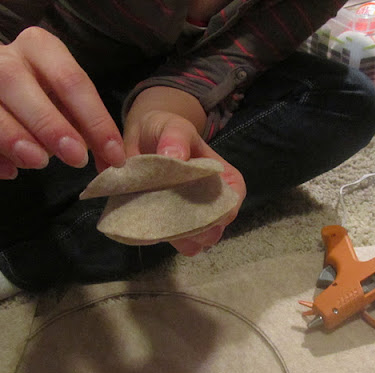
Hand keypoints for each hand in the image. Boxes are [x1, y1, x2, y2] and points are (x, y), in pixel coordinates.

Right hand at [0, 27, 124, 178]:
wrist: (0, 90)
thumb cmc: (50, 100)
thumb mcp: (78, 110)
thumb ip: (95, 133)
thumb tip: (113, 163)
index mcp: (39, 47)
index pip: (68, 78)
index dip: (94, 119)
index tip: (113, 155)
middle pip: (11, 79)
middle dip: (46, 122)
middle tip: (75, 158)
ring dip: (5, 132)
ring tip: (38, 163)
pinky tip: (9, 173)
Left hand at [123, 109, 245, 255]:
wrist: (143, 140)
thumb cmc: (165, 130)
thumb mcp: (172, 126)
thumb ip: (176, 138)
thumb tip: (176, 156)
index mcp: (225, 179)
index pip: (231, 203)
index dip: (219, 214)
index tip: (195, 213)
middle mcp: (214, 202)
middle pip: (215, 229)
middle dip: (195, 230)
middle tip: (168, 219)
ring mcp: (195, 217)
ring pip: (197, 242)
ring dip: (179, 239)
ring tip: (157, 222)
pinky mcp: (175, 227)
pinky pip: (178, 244)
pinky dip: (165, 240)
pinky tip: (150, 227)